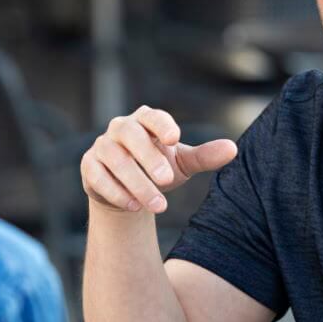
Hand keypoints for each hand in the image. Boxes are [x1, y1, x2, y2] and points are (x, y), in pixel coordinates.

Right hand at [81, 106, 236, 213]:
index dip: (162, 125)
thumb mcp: (182, 163)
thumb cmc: (158, 168)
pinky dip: (116, 192)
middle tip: (167, 180)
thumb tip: (233, 149)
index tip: (175, 139)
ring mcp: (102, 146)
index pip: (152, 116)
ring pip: (116, 160)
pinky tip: (134, 206)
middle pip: (131, 135)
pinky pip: (99, 176)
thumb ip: (204, 156)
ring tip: (158, 205)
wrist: (127, 189)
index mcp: (145, 120)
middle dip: (148, 158)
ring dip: (137, 183)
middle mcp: (121, 128)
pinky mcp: (89, 166)